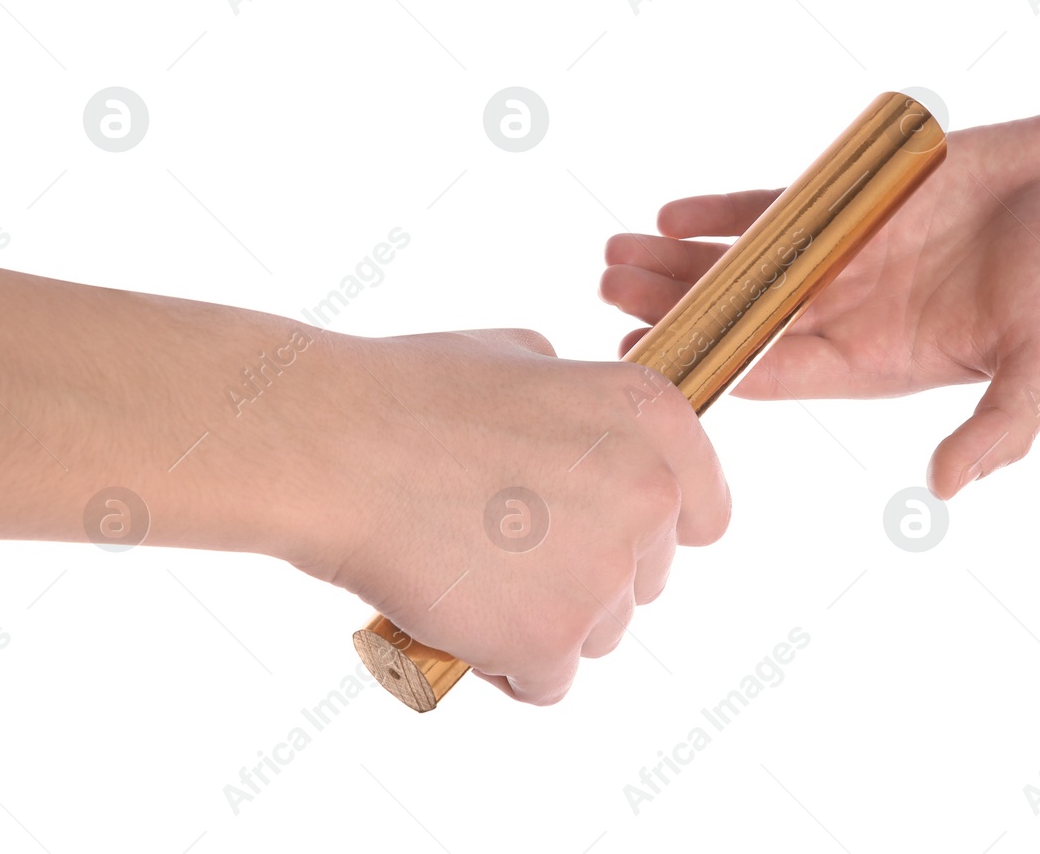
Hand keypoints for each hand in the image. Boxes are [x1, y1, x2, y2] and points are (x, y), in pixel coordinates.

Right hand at [296, 328, 728, 704]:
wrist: (333, 447)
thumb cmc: (410, 393)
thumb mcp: (521, 356)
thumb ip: (578, 399)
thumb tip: (586, 427)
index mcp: (654, 419)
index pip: (707, 511)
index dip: (655, 531)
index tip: (616, 539)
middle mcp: (649, 495)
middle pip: (647, 579)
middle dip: (588, 576)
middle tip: (508, 554)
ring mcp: (604, 572)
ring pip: (601, 634)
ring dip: (548, 624)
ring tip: (474, 585)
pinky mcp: (552, 638)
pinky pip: (549, 682)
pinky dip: (506, 668)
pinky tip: (461, 628)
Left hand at [600, 112, 1039, 498]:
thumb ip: (1000, 427)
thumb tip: (946, 490)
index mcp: (876, 362)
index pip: (777, 373)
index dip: (714, 370)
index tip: (650, 369)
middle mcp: (846, 313)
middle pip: (740, 318)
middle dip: (672, 312)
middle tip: (606, 299)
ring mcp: (840, 256)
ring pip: (741, 264)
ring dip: (678, 262)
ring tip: (612, 255)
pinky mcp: (846, 202)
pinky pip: (770, 207)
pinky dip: (721, 210)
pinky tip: (670, 212)